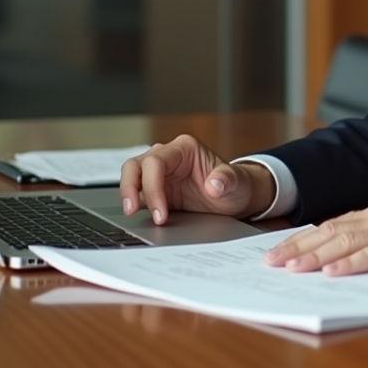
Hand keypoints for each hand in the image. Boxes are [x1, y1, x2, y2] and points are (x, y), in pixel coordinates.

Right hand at [119, 134, 272, 223]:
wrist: (237, 197)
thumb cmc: (236, 184)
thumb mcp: (238, 183)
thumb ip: (228, 180)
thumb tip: (214, 184)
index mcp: (185, 148)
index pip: (156, 162)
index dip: (152, 186)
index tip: (160, 212)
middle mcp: (169, 157)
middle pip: (135, 166)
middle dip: (130, 188)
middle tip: (132, 211)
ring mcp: (160, 173)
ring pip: (131, 177)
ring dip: (129, 196)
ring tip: (132, 214)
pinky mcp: (157, 190)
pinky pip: (138, 194)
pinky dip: (135, 205)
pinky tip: (140, 219)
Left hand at [265, 196, 367, 275]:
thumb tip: (347, 255)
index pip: (331, 225)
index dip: (304, 238)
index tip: (280, 251)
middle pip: (330, 231)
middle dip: (298, 247)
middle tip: (271, 262)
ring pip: (345, 241)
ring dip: (316, 256)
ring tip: (293, 268)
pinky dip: (351, 263)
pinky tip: (333, 272)